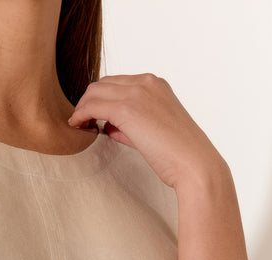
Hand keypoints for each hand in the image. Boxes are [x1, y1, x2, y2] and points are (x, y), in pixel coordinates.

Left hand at [67, 73, 223, 188]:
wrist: (194, 164)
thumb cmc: (178, 155)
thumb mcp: (154, 131)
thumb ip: (131, 124)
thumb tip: (108, 126)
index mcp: (156, 85)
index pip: (118, 83)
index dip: (102, 99)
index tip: (93, 116)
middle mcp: (146, 82)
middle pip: (103, 83)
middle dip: (88, 101)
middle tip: (81, 120)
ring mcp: (137, 93)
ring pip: (95, 91)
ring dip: (82, 107)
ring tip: (79, 125)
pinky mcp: (127, 108)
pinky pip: (94, 105)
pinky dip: (81, 114)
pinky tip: (78, 126)